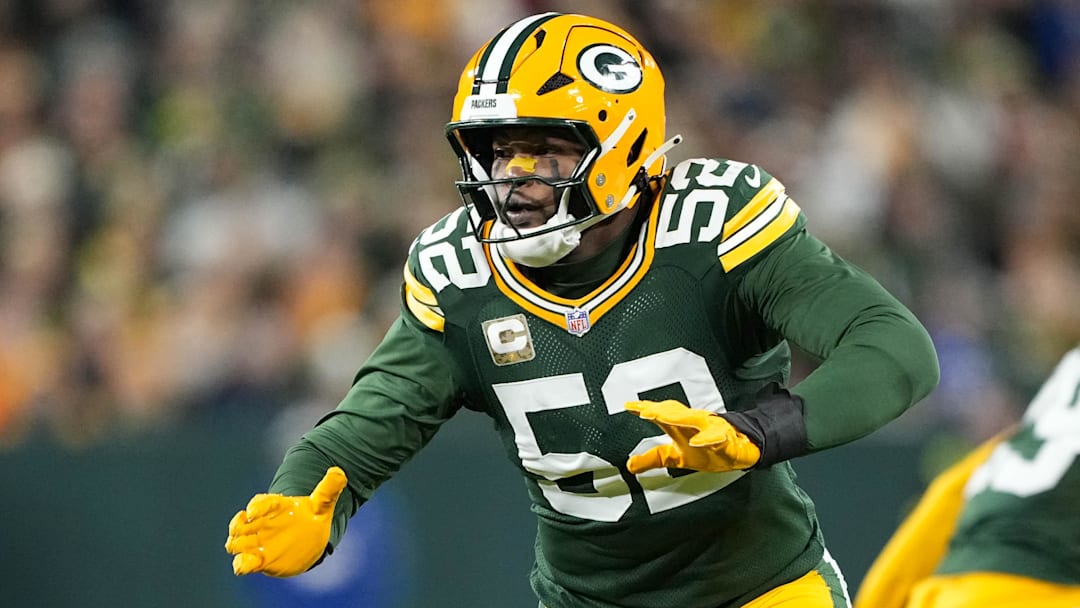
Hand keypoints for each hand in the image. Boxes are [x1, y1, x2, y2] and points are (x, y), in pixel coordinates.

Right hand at [225, 466, 346, 576]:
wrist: (308, 538)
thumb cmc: (310, 517)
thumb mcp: (321, 504)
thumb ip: (328, 490)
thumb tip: (338, 472)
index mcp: (274, 506)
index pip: (260, 502)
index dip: (256, 507)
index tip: (253, 513)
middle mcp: (260, 523)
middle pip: (240, 523)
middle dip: (238, 527)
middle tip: (245, 531)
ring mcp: (256, 541)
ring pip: (235, 542)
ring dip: (236, 544)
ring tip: (244, 549)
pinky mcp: (258, 559)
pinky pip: (242, 562)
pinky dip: (241, 564)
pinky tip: (245, 565)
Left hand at [624, 400, 760, 472]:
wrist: (741, 451)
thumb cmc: (708, 450)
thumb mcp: (677, 457)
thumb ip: (654, 459)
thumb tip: (630, 465)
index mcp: (681, 425)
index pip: (661, 413)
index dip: (645, 408)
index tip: (628, 405)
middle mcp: (694, 422)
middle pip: (674, 413)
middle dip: (658, 411)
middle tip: (642, 411)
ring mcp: (710, 428)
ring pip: (693, 419)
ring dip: (677, 417)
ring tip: (661, 417)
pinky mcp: (725, 440)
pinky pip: (716, 437)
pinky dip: (706, 438)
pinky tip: (697, 441)